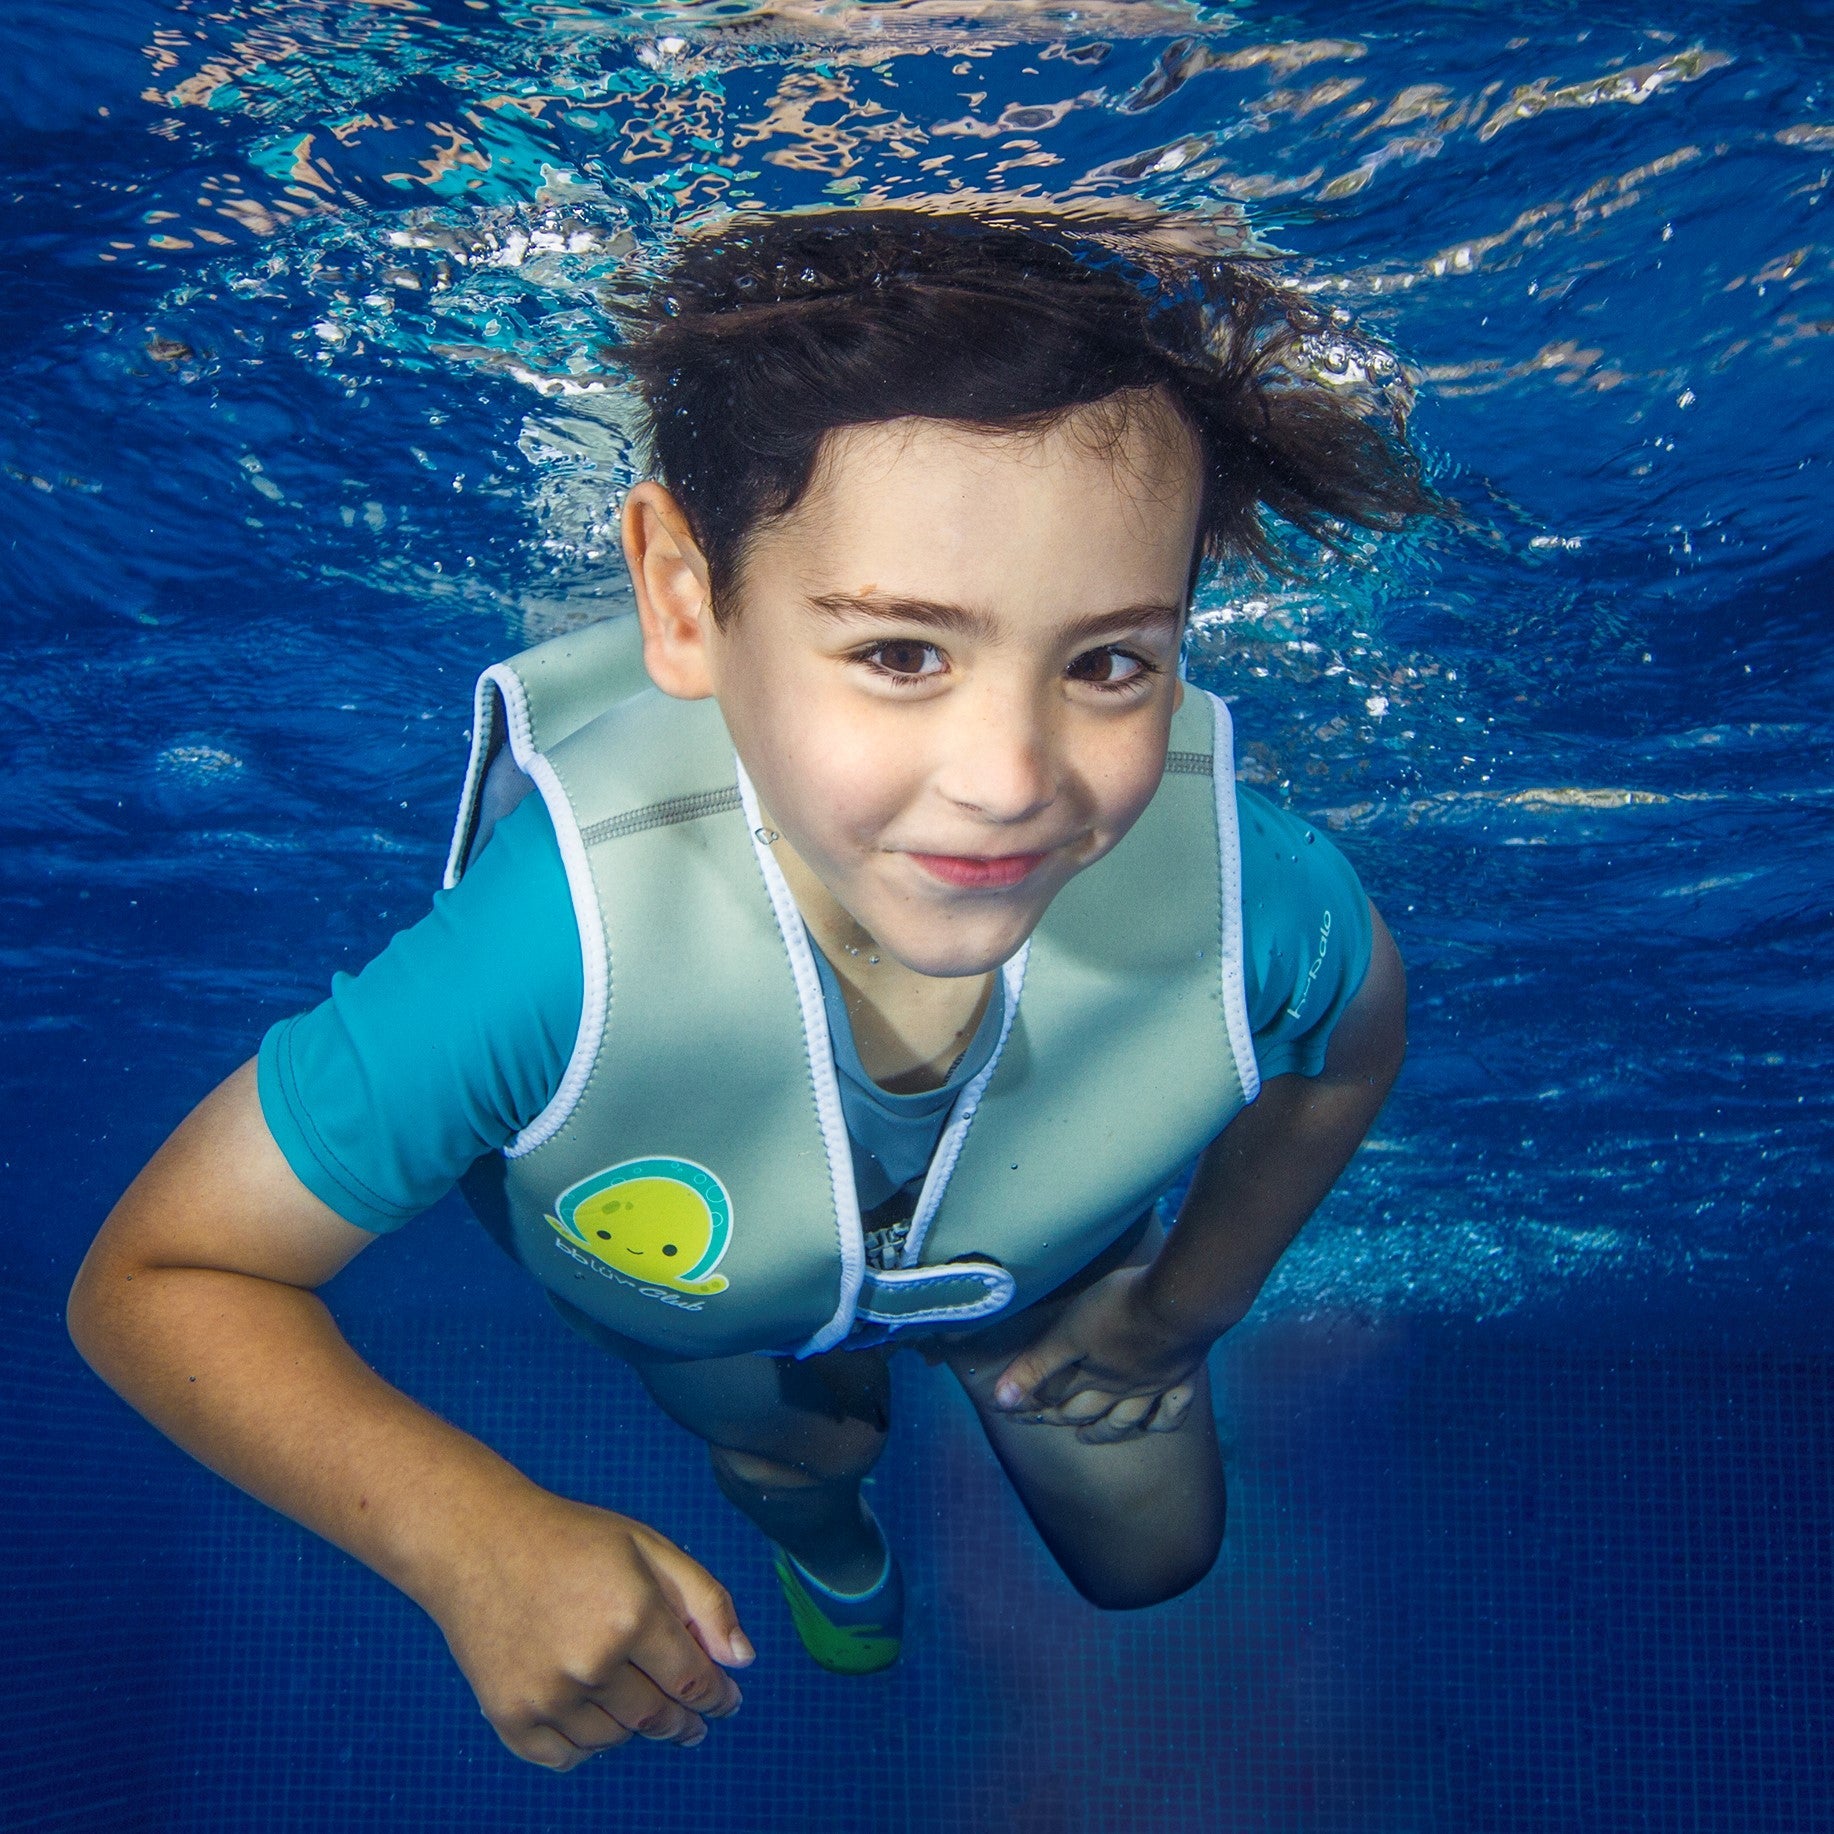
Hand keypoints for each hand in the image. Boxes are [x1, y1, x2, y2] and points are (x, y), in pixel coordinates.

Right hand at [423, 1484, 752, 1770]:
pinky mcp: (511, 1717)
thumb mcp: (649, 1548)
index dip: (718, 1697)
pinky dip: (587, 1742)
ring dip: (634, 1724)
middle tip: (692, 1720)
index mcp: (633, 1616)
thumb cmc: (571, 1540)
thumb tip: (742, 1660)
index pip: (694, 1681)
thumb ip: (706, 1602)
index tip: (727, 1701)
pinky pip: (568, 1756)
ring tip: (635, 1699)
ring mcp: (548, 1696)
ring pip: (616, 1738)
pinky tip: (592, 1713)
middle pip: (658, 1716)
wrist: (479, 1545)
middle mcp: (592, 1664)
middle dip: (683, 1720)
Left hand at [990, 1265, 1212, 1444]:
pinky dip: (1162, 1422)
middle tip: (1045, 1422)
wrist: (1179, 1301)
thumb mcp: (1068, 1332)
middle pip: (1088, 1410)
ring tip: (1087, 1437)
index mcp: (1094, 1376)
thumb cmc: (1119, 1309)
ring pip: (1127, 1418)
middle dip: (1062, 1418)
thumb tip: (999, 1401)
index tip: (1010, 1412)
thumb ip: (1036, 1365)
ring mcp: (1156, 1385)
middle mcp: (1123, 1389)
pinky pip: (1173, 1410)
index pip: (1055, 1398)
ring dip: (1105, 1430)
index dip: (1031, 1405)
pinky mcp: (1183, 1375)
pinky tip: (1155, 1424)